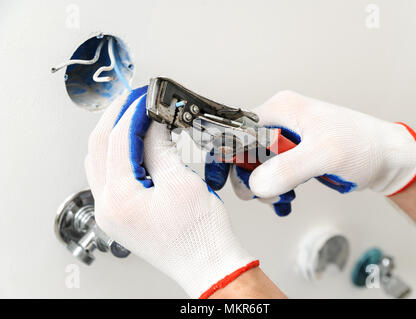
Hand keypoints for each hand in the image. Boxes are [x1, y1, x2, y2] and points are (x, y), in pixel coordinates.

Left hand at [85, 86, 257, 297]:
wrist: (209, 265)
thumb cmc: (201, 236)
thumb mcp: (182, 182)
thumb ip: (160, 147)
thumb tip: (152, 120)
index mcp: (119, 200)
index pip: (116, 140)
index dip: (132, 112)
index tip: (145, 95)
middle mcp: (107, 207)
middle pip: (99, 148)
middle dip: (116, 118)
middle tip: (134, 98)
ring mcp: (112, 213)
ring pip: (101, 162)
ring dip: (115, 135)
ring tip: (134, 116)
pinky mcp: (122, 215)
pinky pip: (111, 176)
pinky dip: (120, 155)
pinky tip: (135, 144)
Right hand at [206, 90, 415, 207]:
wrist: (386, 158)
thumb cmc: (363, 146)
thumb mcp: (325, 154)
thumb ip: (287, 168)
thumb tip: (255, 184)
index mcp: (280, 109)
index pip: (236, 130)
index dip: (226, 156)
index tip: (222, 181)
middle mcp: (279, 120)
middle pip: (242, 150)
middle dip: (249, 177)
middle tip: (263, 195)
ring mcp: (285, 138)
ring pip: (255, 165)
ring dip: (263, 187)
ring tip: (283, 199)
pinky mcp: (293, 153)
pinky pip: (271, 173)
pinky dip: (274, 189)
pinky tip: (287, 199)